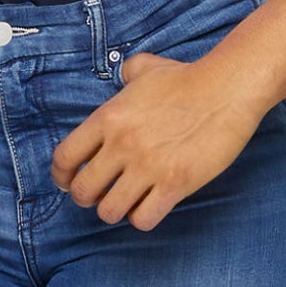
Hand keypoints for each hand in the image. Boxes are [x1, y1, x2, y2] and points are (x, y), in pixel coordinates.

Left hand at [49, 52, 267, 231]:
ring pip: (109, 211)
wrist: (225, 90)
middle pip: (83, 190)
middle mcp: (121, 144)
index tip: (66, 182)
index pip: (64, 158)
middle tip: (97, 195)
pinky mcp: (175, 184)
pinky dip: (141, 217)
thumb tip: (122, 76)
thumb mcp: (143, 68)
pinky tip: (149, 205)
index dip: (61, 176)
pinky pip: (143, 218)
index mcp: (107, 118)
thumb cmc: (185, 78)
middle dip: (85, 198)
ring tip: (123, 201)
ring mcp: (147, 166)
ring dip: (113, 210)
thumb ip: (124, 74)